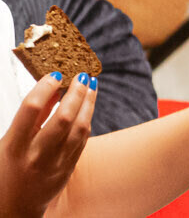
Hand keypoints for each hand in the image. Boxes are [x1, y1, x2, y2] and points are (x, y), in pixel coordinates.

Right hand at [0, 74, 95, 215]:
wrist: (12, 208)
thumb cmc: (6, 169)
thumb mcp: (8, 143)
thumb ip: (31, 117)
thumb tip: (52, 87)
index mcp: (14, 148)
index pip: (29, 110)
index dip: (44, 87)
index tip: (55, 73)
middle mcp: (35, 156)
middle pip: (63, 118)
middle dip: (76, 93)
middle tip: (82, 75)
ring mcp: (55, 164)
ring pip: (80, 128)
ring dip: (88, 102)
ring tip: (91, 85)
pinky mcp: (68, 169)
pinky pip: (83, 140)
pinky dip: (86, 120)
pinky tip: (87, 107)